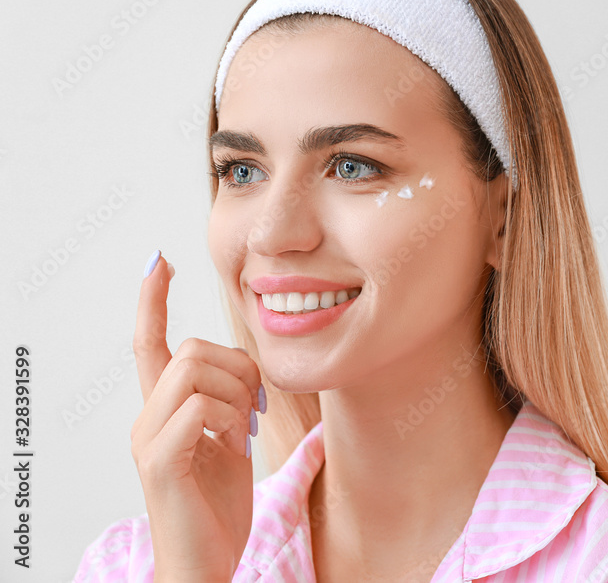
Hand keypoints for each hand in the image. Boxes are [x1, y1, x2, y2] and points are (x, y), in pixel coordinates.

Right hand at [129, 253, 262, 580]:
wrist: (207, 561)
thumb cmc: (218, 506)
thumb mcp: (229, 441)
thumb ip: (227, 404)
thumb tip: (247, 372)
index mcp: (163, 411)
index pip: (150, 343)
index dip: (153, 301)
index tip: (160, 262)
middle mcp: (146, 419)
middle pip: (190, 348)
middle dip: (237, 367)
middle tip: (255, 407)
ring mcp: (148, 438)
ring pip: (196, 370)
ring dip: (237, 395)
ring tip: (244, 431)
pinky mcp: (159, 461)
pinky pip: (201, 408)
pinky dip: (230, 421)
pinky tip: (234, 448)